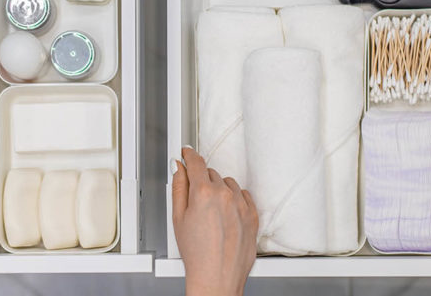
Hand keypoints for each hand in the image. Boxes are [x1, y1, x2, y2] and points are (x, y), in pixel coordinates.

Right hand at [172, 147, 257, 295]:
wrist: (217, 278)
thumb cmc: (197, 254)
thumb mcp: (178, 218)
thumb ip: (178, 188)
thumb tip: (178, 168)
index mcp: (204, 193)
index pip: (196, 162)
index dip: (189, 155)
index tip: (187, 153)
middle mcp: (225, 195)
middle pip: (211, 173)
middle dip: (201, 180)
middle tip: (195, 199)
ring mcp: (241, 204)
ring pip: (228, 184)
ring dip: (219, 190)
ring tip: (211, 213)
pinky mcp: (253, 215)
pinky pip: (243, 196)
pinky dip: (234, 200)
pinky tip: (226, 214)